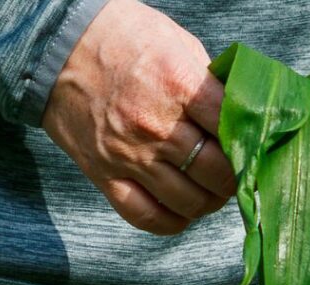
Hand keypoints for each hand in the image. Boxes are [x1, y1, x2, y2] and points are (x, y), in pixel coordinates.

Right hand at [42, 0, 234, 234]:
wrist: (55, 43)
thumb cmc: (124, 38)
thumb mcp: (178, 44)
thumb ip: (211, 83)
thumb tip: (244, 114)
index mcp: (180, 87)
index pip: (235, 131)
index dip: (251, 143)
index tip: (254, 147)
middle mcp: (156, 126)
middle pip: (217, 173)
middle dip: (236, 179)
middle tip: (236, 174)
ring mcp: (128, 154)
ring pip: (188, 201)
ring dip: (209, 203)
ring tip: (212, 191)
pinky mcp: (103, 174)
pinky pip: (145, 216)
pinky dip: (171, 222)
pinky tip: (182, 211)